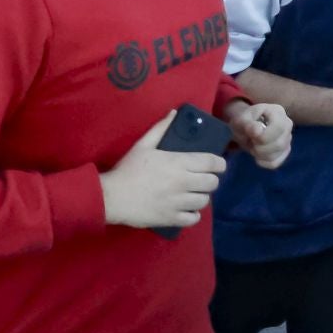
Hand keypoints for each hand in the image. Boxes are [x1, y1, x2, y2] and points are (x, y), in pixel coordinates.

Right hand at [99, 110, 226, 229]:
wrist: (112, 196)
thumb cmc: (128, 169)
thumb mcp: (143, 145)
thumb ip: (161, 128)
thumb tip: (174, 113)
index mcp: (179, 162)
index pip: (212, 163)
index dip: (219, 164)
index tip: (217, 165)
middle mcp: (183, 182)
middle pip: (212, 183)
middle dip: (210, 180)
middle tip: (201, 179)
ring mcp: (178, 202)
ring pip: (205, 201)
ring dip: (201, 196)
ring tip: (193, 194)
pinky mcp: (172, 218)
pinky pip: (194, 219)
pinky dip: (193, 214)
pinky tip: (186, 209)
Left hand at [228, 101, 292, 169]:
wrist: (247, 125)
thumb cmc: (245, 120)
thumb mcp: (241, 119)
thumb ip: (247, 124)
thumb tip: (258, 131)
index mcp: (278, 112)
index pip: (278, 127)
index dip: (264, 136)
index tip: (251, 136)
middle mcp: (287, 125)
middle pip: (279, 144)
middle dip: (260, 147)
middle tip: (250, 142)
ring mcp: (288, 139)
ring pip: (277, 155)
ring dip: (259, 155)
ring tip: (253, 146)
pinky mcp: (285, 151)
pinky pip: (275, 163)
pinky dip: (262, 162)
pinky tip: (257, 156)